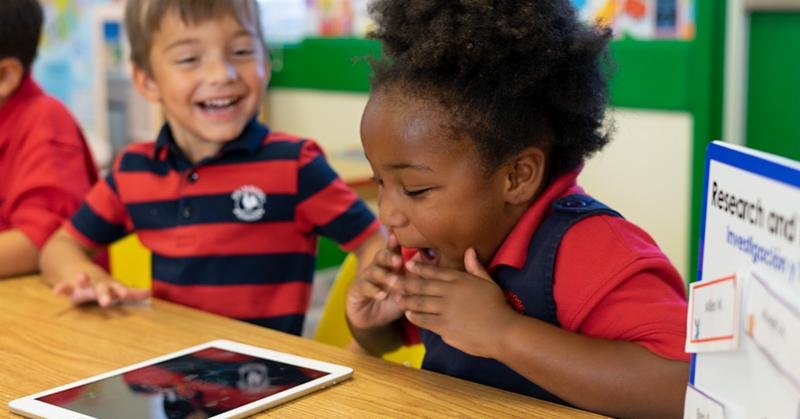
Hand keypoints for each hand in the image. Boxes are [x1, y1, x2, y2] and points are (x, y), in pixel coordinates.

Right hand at [52, 267, 150, 307]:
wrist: (76, 269)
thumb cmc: (100, 284)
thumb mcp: (115, 287)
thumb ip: (132, 293)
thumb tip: (150, 293)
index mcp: (109, 285)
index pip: (117, 288)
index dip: (121, 290)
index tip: (124, 293)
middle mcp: (97, 284)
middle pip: (101, 288)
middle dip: (104, 294)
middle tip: (106, 302)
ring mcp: (82, 283)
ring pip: (82, 281)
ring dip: (82, 279)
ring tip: (80, 278)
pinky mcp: (69, 287)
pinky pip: (64, 287)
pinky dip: (61, 289)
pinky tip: (55, 292)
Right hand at [346, 233, 406, 329]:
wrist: (372, 319)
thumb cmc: (392, 300)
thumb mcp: (406, 289)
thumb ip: (414, 275)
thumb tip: (427, 257)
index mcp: (390, 264)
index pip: (394, 251)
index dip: (395, 243)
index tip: (399, 236)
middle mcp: (378, 267)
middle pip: (382, 257)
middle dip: (390, 257)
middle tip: (398, 260)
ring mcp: (366, 277)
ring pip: (374, 271)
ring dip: (384, 276)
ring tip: (393, 281)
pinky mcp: (357, 289)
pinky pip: (365, 287)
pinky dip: (374, 291)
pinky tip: (381, 295)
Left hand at [398, 248, 517, 357]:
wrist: (503, 331)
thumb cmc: (498, 306)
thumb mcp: (489, 282)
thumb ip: (476, 267)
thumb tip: (470, 250)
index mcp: (460, 281)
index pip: (436, 272)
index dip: (420, 268)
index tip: (408, 264)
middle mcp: (450, 293)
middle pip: (423, 286)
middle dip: (405, 282)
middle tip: (391, 279)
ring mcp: (446, 310)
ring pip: (421, 303)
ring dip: (407, 300)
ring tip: (396, 298)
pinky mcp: (445, 327)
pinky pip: (425, 320)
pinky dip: (415, 317)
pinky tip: (408, 314)